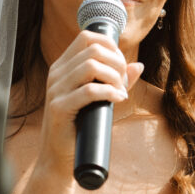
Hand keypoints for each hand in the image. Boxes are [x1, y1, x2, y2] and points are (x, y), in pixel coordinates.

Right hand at [36, 31, 143, 175]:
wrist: (60, 157)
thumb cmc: (82, 126)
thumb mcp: (102, 99)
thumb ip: (118, 81)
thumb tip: (139, 66)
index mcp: (63, 67)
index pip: (86, 37)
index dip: (110, 46)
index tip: (122, 65)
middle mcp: (57, 74)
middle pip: (93, 49)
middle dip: (117, 63)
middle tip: (124, 82)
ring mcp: (56, 90)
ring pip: (91, 66)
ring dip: (114, 78)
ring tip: (121, 92)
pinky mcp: (59, 108)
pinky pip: (88, 91)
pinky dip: (110, 92)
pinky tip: (118, 99)